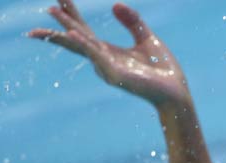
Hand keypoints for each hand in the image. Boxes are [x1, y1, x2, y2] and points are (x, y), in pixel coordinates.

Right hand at [29, 1, 189, 106]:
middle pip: (76, 37)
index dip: (71, 15)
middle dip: (63, 20)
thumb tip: (114, 4)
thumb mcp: (146, 38)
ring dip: (67, 28)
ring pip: (82, 44)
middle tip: (48, 5)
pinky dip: (84, 45)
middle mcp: (103, 60)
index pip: (83, 31)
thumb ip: (132, 21)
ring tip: (53, 10)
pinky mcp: (116, 75)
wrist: (176, 92)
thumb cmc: (163, 70)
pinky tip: (72, 34)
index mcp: (108, 52)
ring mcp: (107, 68)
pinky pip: (97, 57)